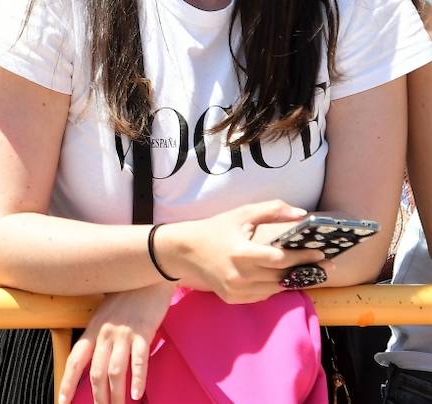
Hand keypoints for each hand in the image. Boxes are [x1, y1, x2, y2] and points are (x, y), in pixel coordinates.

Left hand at [59, 283, 174, 403]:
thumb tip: (93, 358)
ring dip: (116, 395)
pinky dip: (137, 379)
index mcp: (92, 328)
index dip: (67, 382)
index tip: (62, 401)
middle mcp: (105, 332)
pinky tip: (138, 394)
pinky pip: (138, 360)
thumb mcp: (105, 312)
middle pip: (95, 372)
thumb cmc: (127, 294)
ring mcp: (124, 333)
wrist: (148, 273)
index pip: (74, 359)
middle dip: (97, 397)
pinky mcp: (144, 331)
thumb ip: (99, 333)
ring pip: (115, 371)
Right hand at [157, 201, 325, 302]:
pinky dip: (274, 287)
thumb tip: (302, 214)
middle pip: (282, 276)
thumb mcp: (240, 214)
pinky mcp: (234, 299)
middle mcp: (239, 276)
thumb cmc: (214, 229)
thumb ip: (271, 210)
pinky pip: (263, 295)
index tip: (322, 253)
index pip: (280, 259)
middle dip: (306, 270)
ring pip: (276, 289)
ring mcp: (236, 290)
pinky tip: (281, 277)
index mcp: (240, 253)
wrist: (183, 252)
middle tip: (326, 265)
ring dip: (293, 280)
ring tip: (310, 272)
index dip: (303, 257)